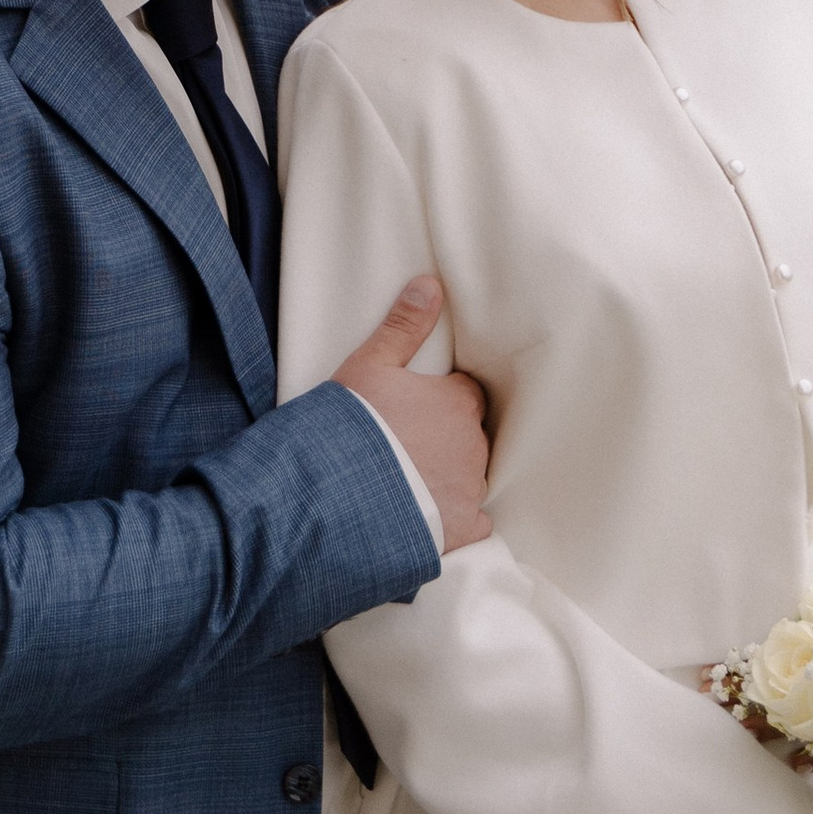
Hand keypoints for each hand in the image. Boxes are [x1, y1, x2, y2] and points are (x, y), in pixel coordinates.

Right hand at [334, 275, 490, 549]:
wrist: (337, 495)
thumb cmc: (352, 425)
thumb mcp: (369, 365)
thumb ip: (403, 326)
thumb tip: (430, 284)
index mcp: (457, 401)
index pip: (466, 393)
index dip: (443, 399)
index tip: (419, 407)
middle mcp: (474, 443)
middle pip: (470, 435)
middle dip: (447, 438)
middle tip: (408, 445)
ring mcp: (471, 488)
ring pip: (471, 476)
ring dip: (450, 477)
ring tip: (411, 483)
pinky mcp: (464, 528)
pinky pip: (475, 522)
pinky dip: (458, 520)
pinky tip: (429, 518)